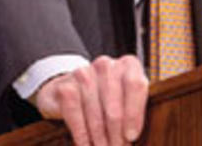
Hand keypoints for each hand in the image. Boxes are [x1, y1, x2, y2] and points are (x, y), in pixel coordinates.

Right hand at [33, 54, 148, 144]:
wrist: (71, 88)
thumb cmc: (107, 96)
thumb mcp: (126, 97)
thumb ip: (134, 109)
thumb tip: (132, 136)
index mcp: (128, 64)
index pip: (135, 85)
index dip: (134, 114)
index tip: (131, 136)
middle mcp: (106, 65)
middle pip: (114, 105)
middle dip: (116, 133)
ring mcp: (84, 73)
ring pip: (95, 113)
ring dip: (99, 137)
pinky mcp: (65, 86)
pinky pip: (75, 114)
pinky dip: (81, 133)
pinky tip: (85, 145)